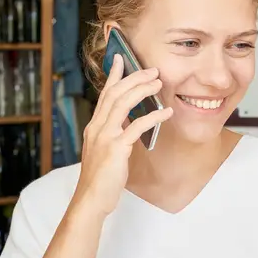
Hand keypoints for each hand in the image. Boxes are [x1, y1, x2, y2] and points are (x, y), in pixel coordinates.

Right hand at [73, 54, 172, 215]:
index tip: (121, 58)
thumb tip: (128, 123)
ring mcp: (105, 137)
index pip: (104, 94)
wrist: (91, 199)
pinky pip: (136, 126)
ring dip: (142, 90)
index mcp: (94, 127)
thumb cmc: (100, 179)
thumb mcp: (105, 152)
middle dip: (134, 78)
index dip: (113, 75)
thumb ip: (113, 135)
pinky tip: (166, 112)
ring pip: (123, 103)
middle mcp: (97, 127)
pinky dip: (153, 116)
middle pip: (115, 93)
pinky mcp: (116, 149)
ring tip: (158, 83)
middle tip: (152, 70)